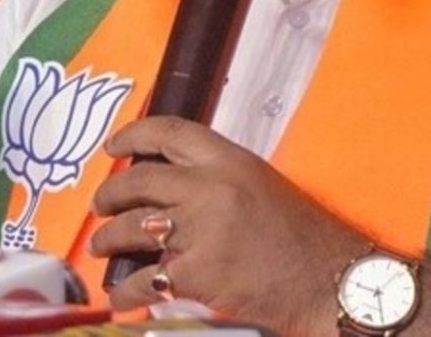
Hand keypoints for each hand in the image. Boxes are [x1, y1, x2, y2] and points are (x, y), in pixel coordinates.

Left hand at [89, 117, 365, 333]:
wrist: (329, 281)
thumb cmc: (303, 236)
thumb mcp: (261, 184)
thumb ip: (218, 178)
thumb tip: (172, 184)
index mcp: (229, 160)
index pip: (169, 132)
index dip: (132, 135)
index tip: (112, 146)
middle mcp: (210, 188)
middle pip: (140, 180)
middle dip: (110, 193)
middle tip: (101, 204)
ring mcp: (201, 231)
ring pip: (132, 227)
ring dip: (108, 238)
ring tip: (101, 245)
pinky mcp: (197, 274)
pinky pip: (144, 280)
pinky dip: (125, 291)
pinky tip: (120, 297)